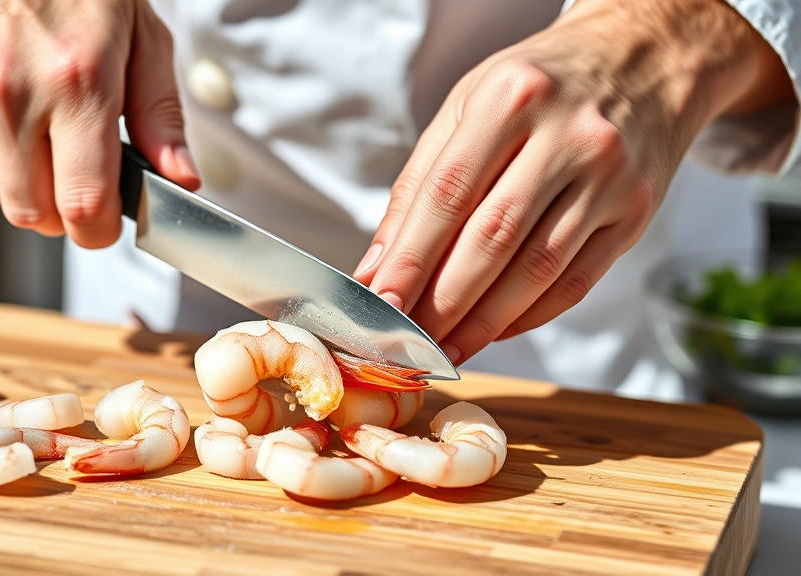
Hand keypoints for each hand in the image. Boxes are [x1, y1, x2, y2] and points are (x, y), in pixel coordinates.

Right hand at [0, 0, 199, 247]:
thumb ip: (161, 117)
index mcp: (77, 82)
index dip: (100, 230)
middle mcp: (13, 94)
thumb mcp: (143, 38)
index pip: (84, 204)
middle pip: (36, 215)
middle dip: (66, 213)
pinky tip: (11, 126)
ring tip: (46, 143)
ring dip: (27, 190)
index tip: (108, 222)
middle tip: (82, 180)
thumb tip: (181, 180)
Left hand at [355, 0, 792, 364]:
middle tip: (407, 339)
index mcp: (511, 97)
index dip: (410, 258)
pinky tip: (495, 329)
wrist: (644, 60)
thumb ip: (419, 185)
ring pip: (537, 271)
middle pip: (492, 240)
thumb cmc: (540, 85)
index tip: (381, 304)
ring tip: (445, 346)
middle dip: (442, 302)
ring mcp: (610, 177)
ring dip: (483, 322)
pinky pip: (575, 283)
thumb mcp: (468, 106)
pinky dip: (529, 316)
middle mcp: (568, 135)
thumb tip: (379, 267)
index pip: (448, 194)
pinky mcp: (636, 214)